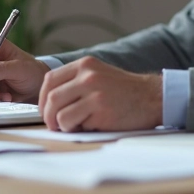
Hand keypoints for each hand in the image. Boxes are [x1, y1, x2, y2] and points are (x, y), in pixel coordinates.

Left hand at [37, 56, 161, 131]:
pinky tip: (87, 126)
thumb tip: (50, 101)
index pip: (49, 79)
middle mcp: (88, 75)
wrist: (152, 97)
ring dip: (60, 124)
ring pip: (58, 112)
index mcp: (85, 64)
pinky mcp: (100, 109)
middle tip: (54, 125)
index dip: (42, 98)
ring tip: (72, 126)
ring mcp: (94, 91)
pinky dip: (74, 128)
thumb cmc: (125, 91)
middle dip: (47, 115)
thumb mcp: (99, 74)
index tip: (45, 110)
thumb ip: (77, 81)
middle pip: (51, 97)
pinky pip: (72, 122)